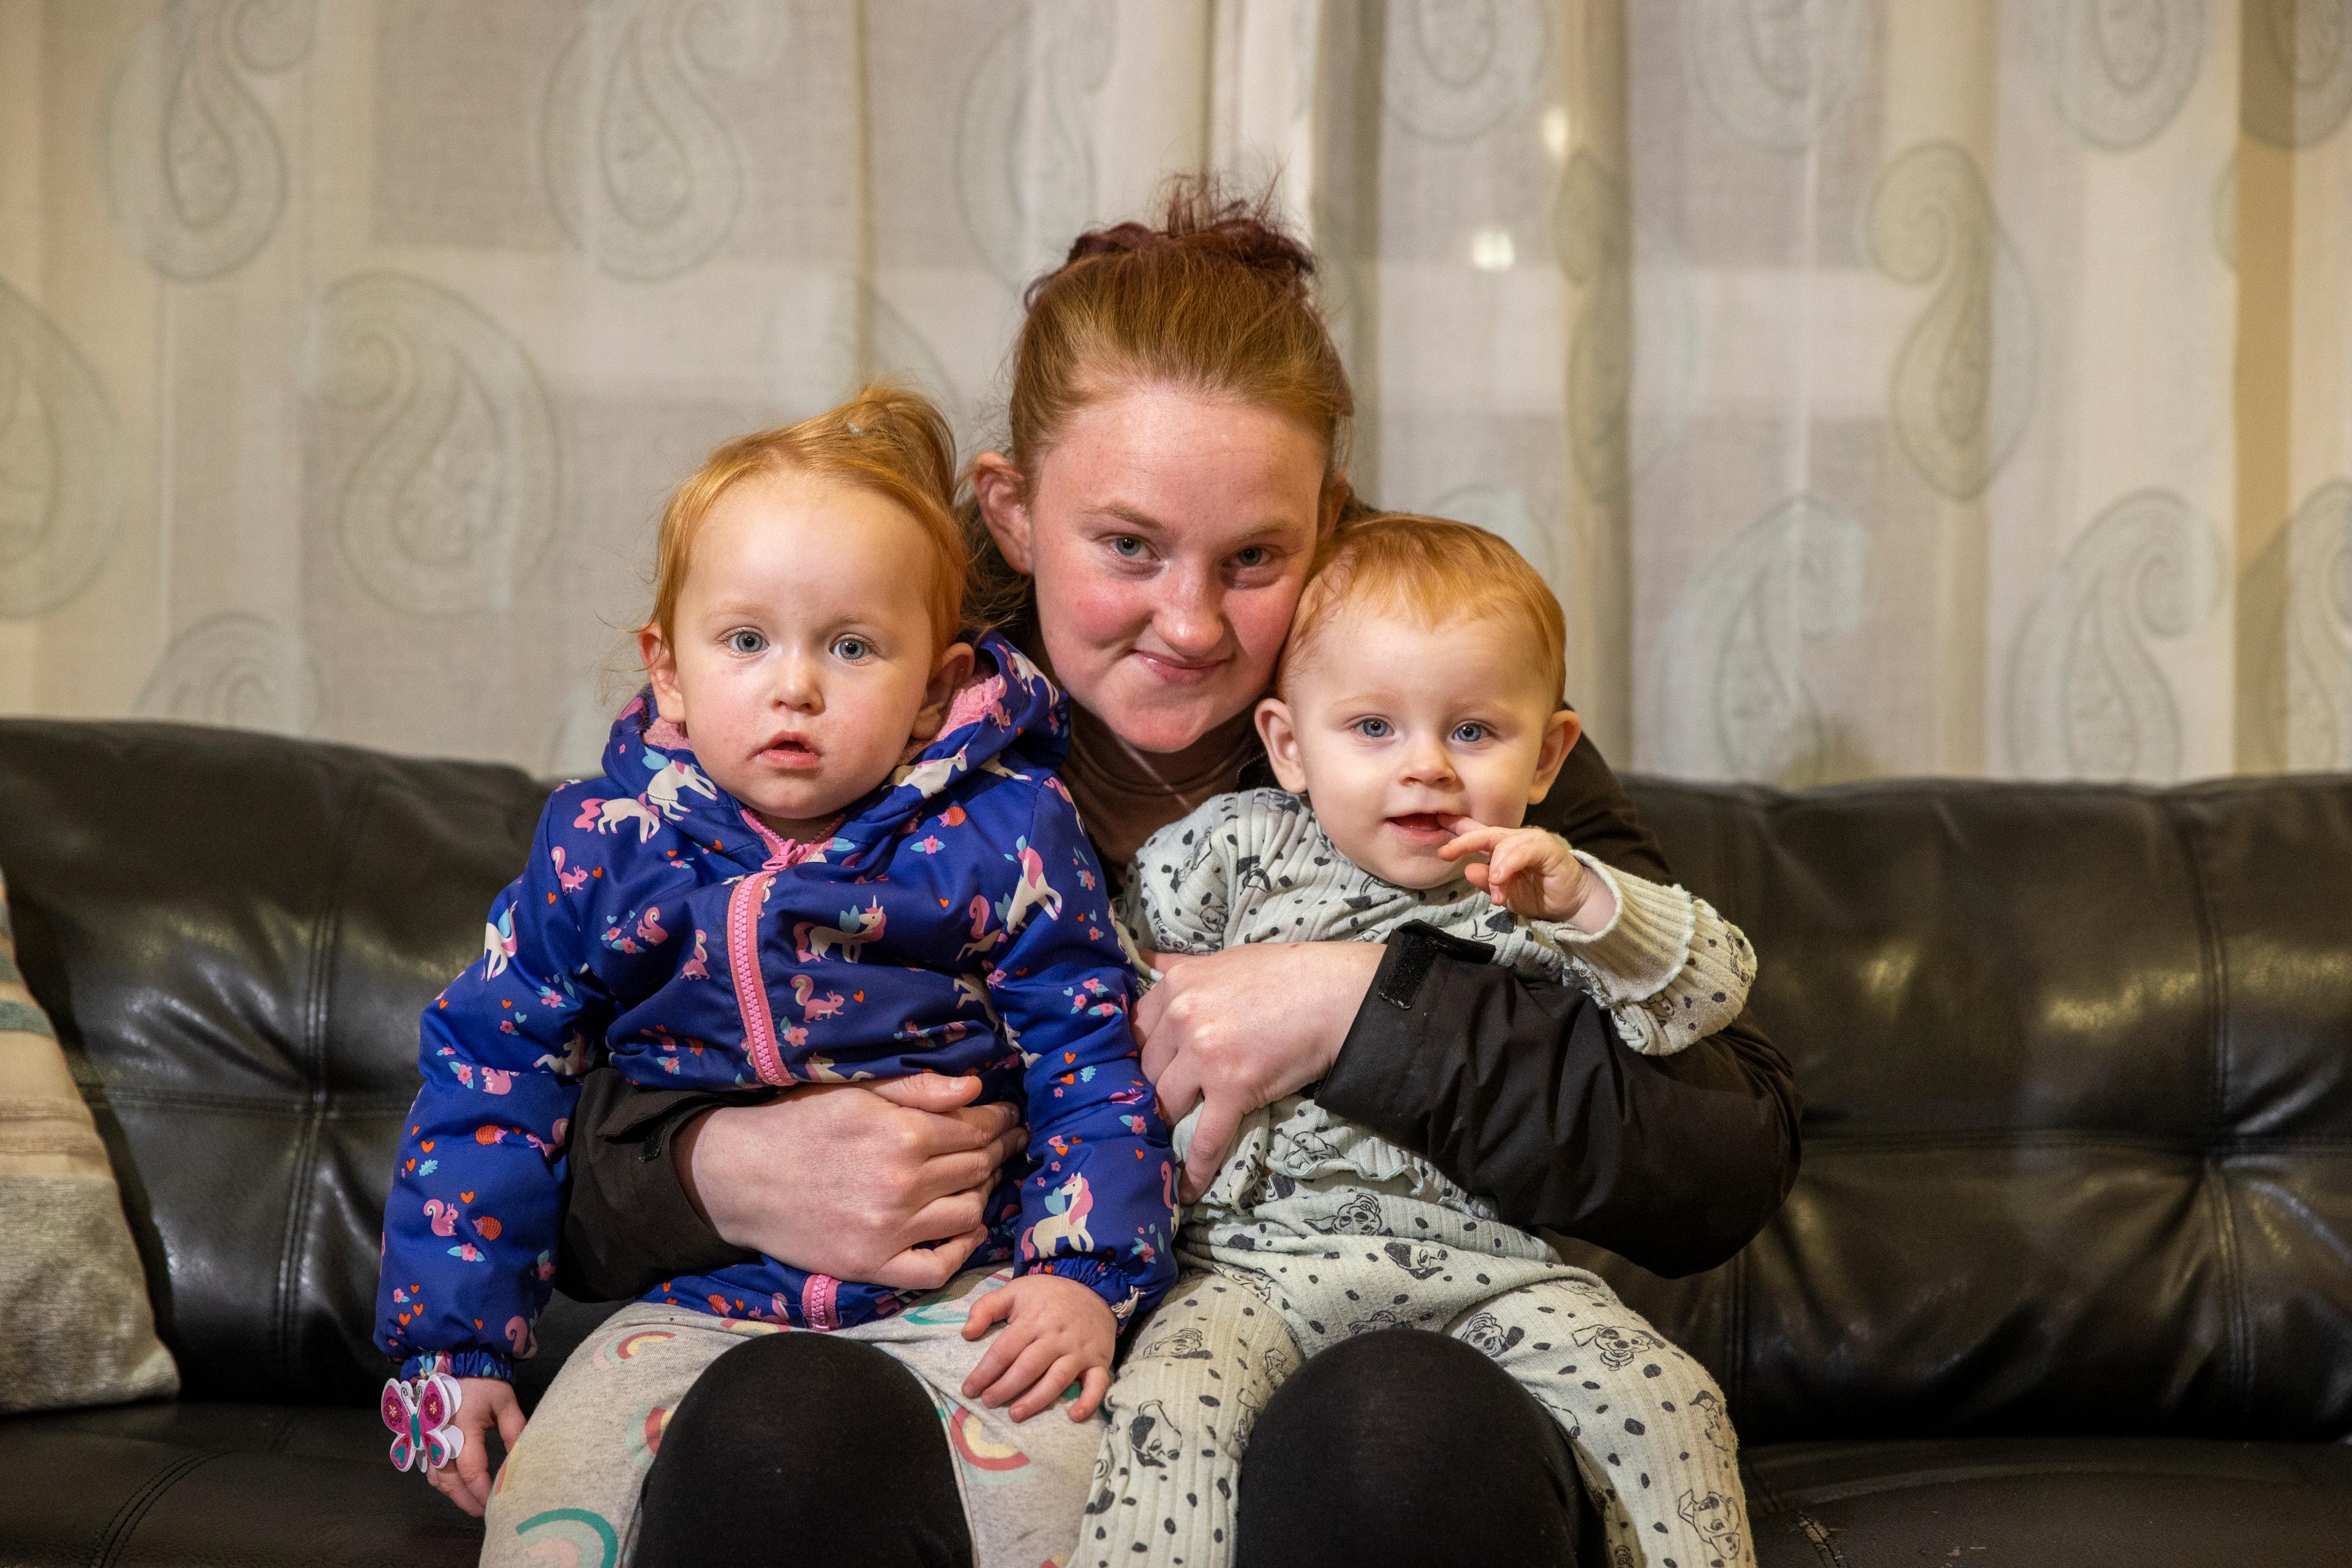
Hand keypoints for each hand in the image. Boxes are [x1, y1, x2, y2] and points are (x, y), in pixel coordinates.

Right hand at [426, 1377, 522, 1517]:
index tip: (499, 1502)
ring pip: (437, 1478)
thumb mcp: (504, 1401)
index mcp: (463, 1427)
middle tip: (486, 1513)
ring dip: (455, 1495)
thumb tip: (522, 1460)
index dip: (484, 1491)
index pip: (472, 1471)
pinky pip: (430, 1469)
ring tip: (475, 1504)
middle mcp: (439, 1438)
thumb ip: (514, 1430)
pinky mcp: (422, 1440)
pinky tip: (458, 1488)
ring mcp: (427, 1440)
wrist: (453, 1362)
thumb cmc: (482, 1382)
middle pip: (450, 1481)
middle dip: (468, 1501)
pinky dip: (444, 1483)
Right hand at [679, 1074, 1025, 1290]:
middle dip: (999, 1152)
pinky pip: (938, 1267)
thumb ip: (918, 1090)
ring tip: (982, 1180)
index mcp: (903, 1135)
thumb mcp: (855, 1093)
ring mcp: (890, 1230)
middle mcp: (904, 1185)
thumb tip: (976, 1089)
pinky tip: (967, 1230)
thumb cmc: (797, 1125)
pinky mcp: (873, 1265)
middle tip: (1008, 1144)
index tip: (1009, 1118)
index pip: (976, 1129)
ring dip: (983, 1195)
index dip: (999, 1121)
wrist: (740, 1177)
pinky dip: (961, 1250)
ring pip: (969, 1214)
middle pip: (977, 1169)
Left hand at [959, 1273, 1115, 1421]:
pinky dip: (1088, 1402)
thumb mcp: (1015, 1291)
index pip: (1004, 1351)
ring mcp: (1079, 1351)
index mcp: (1032, 1321)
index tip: (969, 1390)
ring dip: (1036, 1400)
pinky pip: (1097, 1384)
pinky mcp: (1098, 1361)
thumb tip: (966, 1333)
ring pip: (1057, 1379)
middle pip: (1028, 1368)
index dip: (984, 1373)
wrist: (1094, 1288)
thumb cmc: (1048, 1295)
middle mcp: (1055, 1338)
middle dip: (1005, 1389)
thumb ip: (986, 1308)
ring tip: (1016, 1414)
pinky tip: (1073, 1416)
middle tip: (988, 1403)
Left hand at [1135, 941, 1383, 1200]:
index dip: (1138, 1057)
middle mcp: (1183, 1018)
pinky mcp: (1233, 1088)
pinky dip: (1195, 1169)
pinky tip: (1184, 1191)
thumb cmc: (1284, 975)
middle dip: (1153, 1090)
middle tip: (1160, 1107)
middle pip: (1147, 1069)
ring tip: (1167, 1141)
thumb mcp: (1224, 960)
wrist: (1335, 995)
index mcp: (1178, 985)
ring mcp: (1205, 1054)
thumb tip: (1145, 957)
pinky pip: (1206, 1138)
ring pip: (1167, 1102)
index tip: (1141, 1074)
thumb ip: (1180, 965)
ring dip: (1169, 1123)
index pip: (1136, 1030)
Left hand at [1440, 819, 1616, 928]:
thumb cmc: (1537, 896)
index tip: (1436, 820)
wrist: (1569, 904)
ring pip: (1504, 844)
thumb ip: (1487, 882)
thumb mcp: (1506, 893)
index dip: (1457, 826)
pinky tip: (1502, 878)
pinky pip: (1524, 851)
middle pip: (1485, 833)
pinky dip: (1510, 864)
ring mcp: (1531, 841)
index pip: (1477, 833)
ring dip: (1495, 868)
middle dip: (1463, 841)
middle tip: (1445, 853)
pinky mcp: (1548, 849)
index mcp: (1501, 848)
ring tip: (1496, 890)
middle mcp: (1514, 840)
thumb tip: (1468, 869)